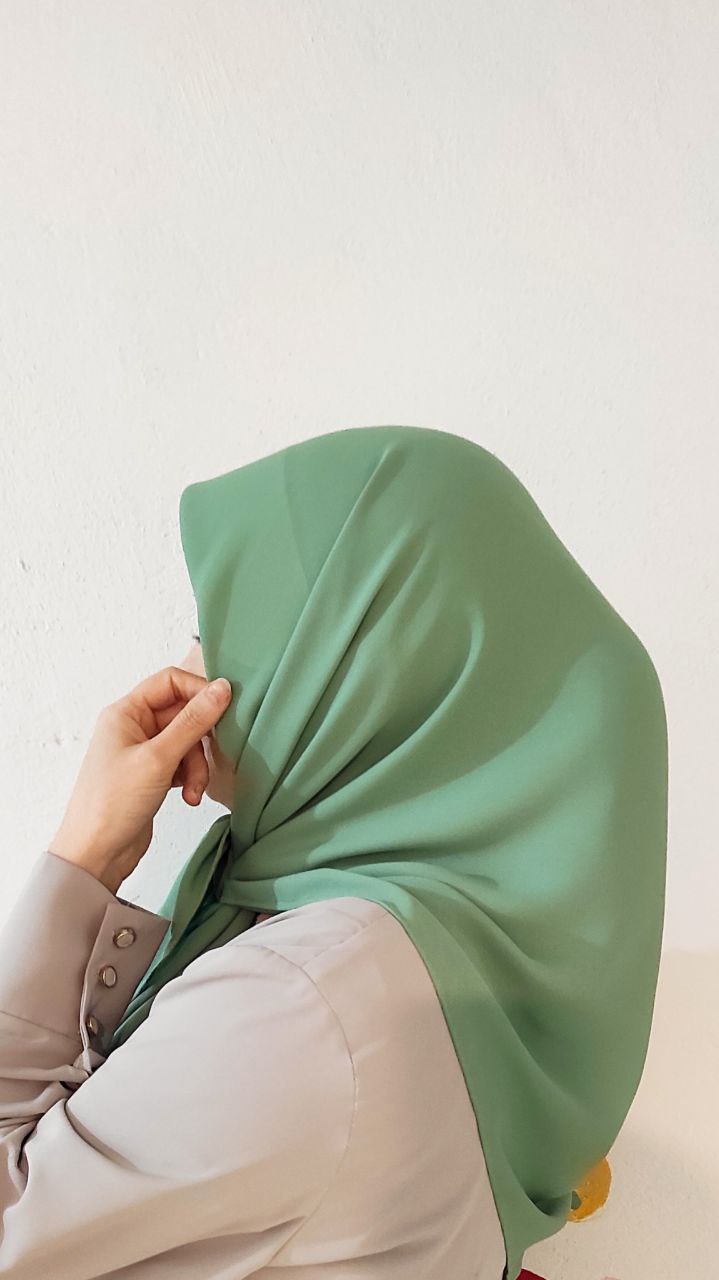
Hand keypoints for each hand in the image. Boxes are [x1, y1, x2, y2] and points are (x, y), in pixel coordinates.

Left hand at [48, 666, 232, 892]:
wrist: (95, 854)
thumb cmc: (112, 804)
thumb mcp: (159, 758)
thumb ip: (193, 721)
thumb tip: (222, 688)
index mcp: (126, 712)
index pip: (170, 681)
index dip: (199, 691)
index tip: (225, 707)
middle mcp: (134, 726)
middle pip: (184, 714)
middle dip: (201, 739)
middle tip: (213, 756)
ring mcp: (144, 751)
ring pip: (188, 742)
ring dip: (198, 766)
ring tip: (194, 789)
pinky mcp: (153, 774)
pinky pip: (184, 763)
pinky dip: (191, 778)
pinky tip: (189, 797)